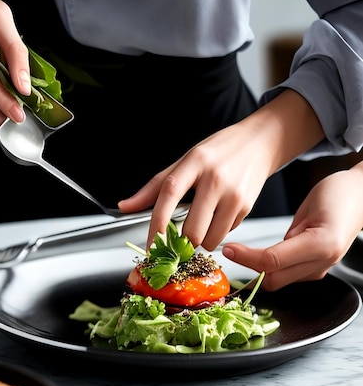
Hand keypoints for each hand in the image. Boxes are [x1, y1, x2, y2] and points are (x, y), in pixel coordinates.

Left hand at [121, 118, 273, 249]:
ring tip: (202, 224)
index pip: (169, 192)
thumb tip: (125, 206)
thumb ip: (155, 187)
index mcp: (194, 162)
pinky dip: (218, 232)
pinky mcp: (247, 206)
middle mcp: (215, 178)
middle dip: (183, 242)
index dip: (157, 221)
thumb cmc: (219, 152)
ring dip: (201, 241)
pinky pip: (226, 234)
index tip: (151, 242)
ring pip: (210, 239)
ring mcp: (233, 194)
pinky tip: (219, 215)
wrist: (259, 143)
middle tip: (178, 238)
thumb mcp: (185, 161)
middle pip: (192, 229)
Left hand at [222, 163, 362, 289]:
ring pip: (278, 280)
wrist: (360, 197)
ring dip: (256, 269)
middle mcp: (323, 263)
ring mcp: (321, 269)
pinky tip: (257, 254)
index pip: (273, 261)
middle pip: (273, 278)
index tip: (228, 249)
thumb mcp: (308, 209)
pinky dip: (268, 267)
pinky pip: (285, 275)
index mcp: (322, 246)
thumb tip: (260, 254)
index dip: (246, 257)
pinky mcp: (316, 270)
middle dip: (248, 266)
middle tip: (230, 250)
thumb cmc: (337, 195)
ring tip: (239, 251)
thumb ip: (288, 235)